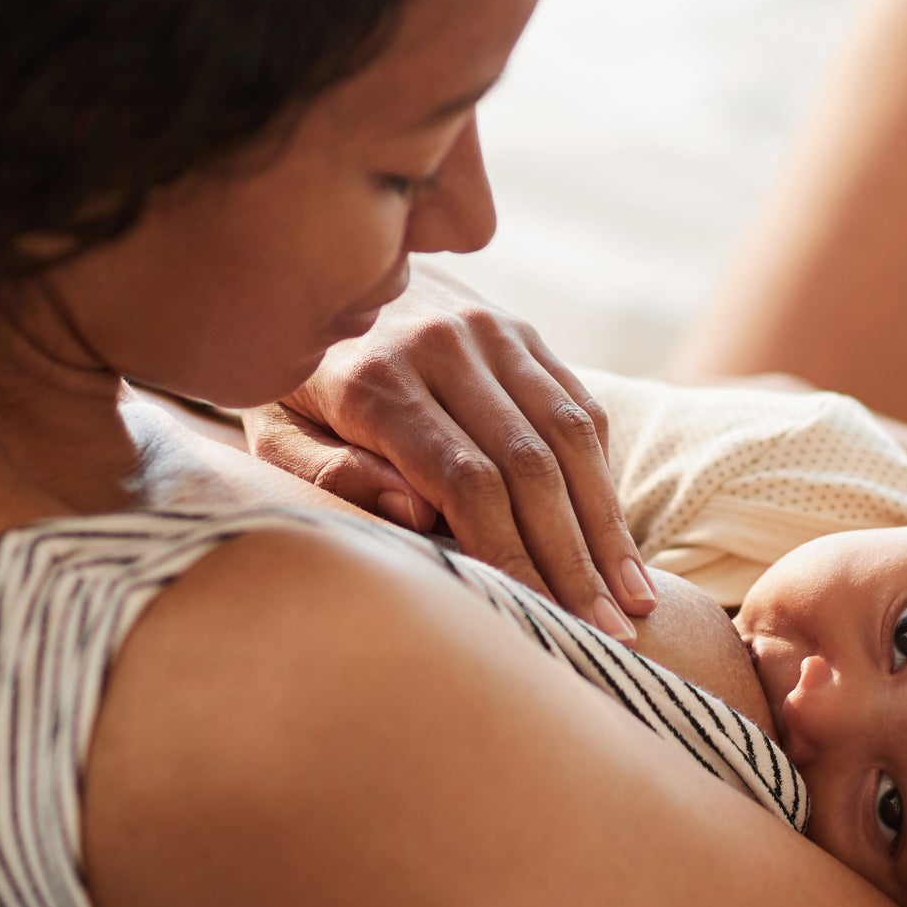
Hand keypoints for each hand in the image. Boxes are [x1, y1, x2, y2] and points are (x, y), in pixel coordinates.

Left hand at [242, 266, 657, 639]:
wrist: (317, 273)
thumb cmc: (290, 383)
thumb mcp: (271, 430)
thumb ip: (324, 474)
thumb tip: (416, 513)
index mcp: (376, 378)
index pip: (468, 481)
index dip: (513, 555)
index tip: (544, 618)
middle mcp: (443, 344)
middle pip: (531, 466)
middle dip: (573, 559)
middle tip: (610, 633)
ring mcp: (491, 331)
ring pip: (570, 436)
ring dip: (607, 525)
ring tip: (635, 600)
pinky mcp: (521, 330)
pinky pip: (578, 406)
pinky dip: (602, 476)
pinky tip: (617, 540)